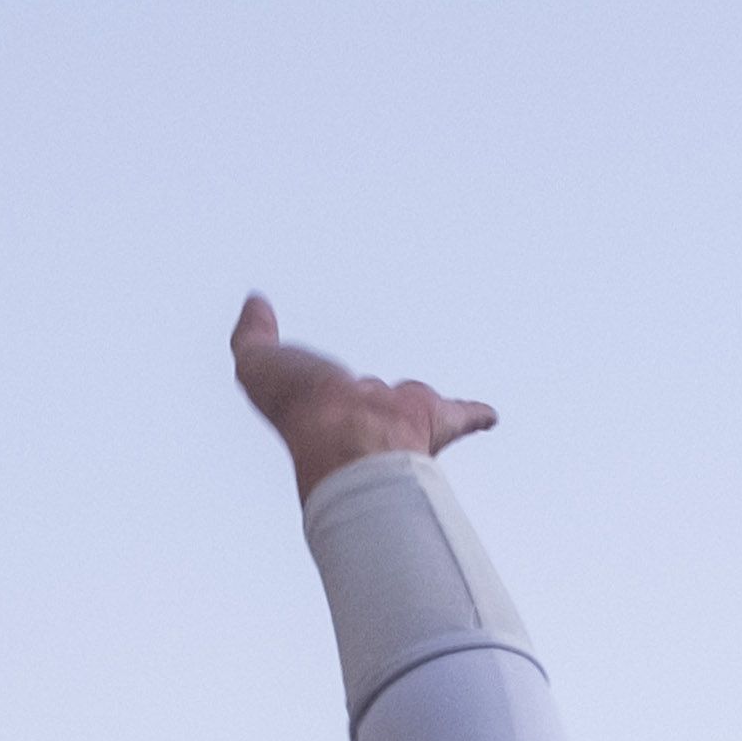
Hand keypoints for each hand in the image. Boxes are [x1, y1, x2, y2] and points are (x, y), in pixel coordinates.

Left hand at [231, 294, 495, 493]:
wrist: (349, 436)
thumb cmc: (300, 406)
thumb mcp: (258, 363)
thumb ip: (252, 335)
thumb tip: (254, 304)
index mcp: (324, 404)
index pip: (324, 390)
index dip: (323, 384)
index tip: (327, 381)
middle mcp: (362, 415)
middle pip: (372, 401)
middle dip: (374, 398)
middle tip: (376, 396)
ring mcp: (402, 420)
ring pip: (416, 408)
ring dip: (424, 409)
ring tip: (432, 407)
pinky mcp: (438, 418)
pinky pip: (463, 415)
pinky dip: (477, 414)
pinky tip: (490, 416)